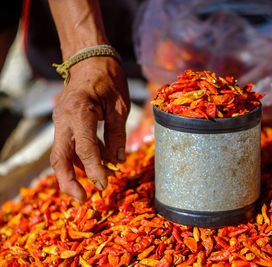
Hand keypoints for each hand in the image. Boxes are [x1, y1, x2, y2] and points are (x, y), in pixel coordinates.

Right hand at [50, 57, 129, 202]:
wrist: (89, 59)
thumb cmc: (108, 79)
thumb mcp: (120, 106)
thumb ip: (117, 134)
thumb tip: (118, 161)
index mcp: (79, 112)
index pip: (84, 148)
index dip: (94, 169)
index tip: (105, 185)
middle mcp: (63, 119)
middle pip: (59, 158)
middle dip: (69, 182)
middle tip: (84, 200)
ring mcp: (60, 121)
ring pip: (60, 155)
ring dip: (75, 173)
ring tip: (95, 185)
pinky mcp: (63, 122)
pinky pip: (68, 146)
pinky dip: (80, 159)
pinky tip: (97, 165)